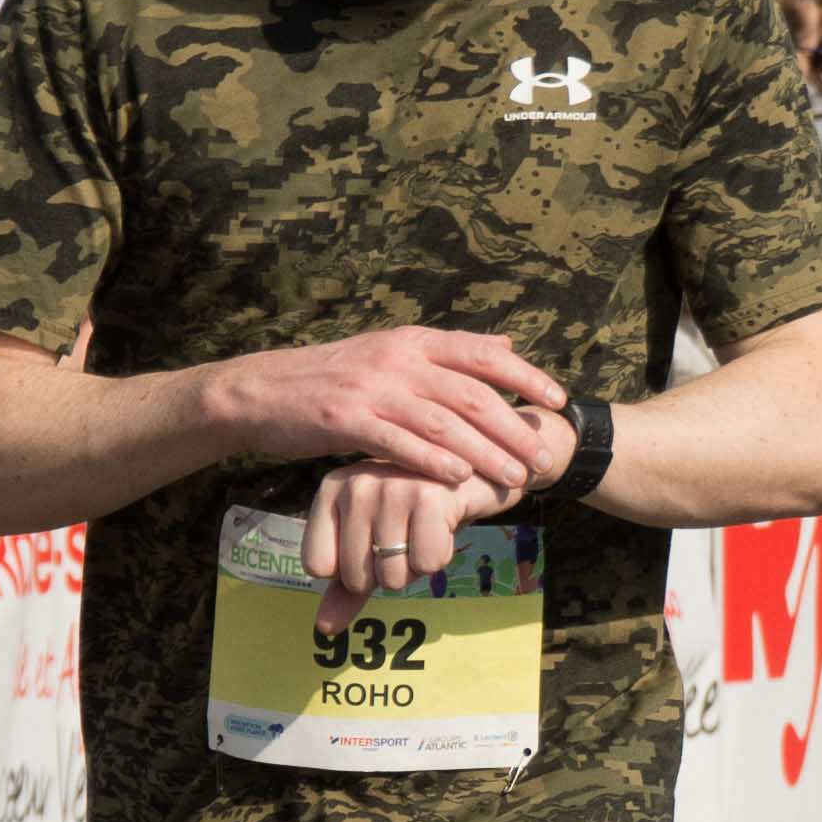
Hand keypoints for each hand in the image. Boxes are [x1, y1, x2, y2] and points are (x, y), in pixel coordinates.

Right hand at [208, 324, 560, 499]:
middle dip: (513, 425)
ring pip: (442, 420)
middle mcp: (398, 359)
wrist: (262, 390)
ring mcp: (372, 388)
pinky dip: (432, 460)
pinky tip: (458, 480)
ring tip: (514, 478)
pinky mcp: (346, 419)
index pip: (482, 354)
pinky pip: (398, 442)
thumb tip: (507, 345)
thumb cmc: (334, 378)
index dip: (525, 375)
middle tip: (543, 455)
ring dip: (484, 452)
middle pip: (470, 391)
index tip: (558, 400)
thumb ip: (449, 352)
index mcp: (413, 341)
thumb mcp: (392, 351)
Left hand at [301, 457, 488, 638]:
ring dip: (416, 567)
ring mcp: (391, 488)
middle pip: (356, 579)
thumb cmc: (419, 511)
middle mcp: (356, 484)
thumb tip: (325, 628)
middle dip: (389, 572)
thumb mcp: (376, 543)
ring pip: (392, 576)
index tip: (374, 541)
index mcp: (332, 489)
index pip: (318, 566)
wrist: (477, 477)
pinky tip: (446, 525)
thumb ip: (346, 585)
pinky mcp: (429, 497)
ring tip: (427, 530)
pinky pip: (426, 565)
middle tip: (408, 535)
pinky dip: (441, 555)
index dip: (352, 570)